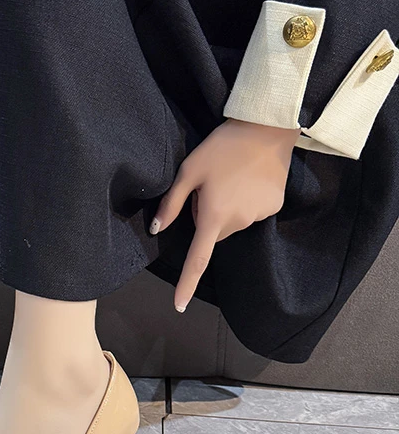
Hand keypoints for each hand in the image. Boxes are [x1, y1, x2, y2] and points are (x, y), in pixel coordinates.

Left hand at [150, 118, 298, 311]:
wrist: (266, 128)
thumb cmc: (221, 148)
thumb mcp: (189, 171)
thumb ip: (172, 204)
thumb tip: (158, 229)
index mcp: (214, 216)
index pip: (198, 258)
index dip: (187, 283)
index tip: (179, 306)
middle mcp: (238, 222)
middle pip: (214, 234)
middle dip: (207, 219)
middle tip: (209, 188)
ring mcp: (259, 216)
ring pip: (233, 224)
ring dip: (227, 210)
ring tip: (231, 179)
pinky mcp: (275, 207)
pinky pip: (252, 213)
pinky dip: (247, 202)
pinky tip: (249, 180)